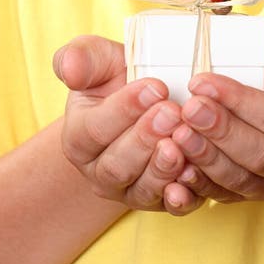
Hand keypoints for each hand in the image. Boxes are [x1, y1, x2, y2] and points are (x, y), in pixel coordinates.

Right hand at [53, 36, 203, 215]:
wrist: (148, 104)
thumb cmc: (118, 78)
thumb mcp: (99, 59)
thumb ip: (82, 57)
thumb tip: (69, 69)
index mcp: (78, 138)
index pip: (94, 129)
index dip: (124, 109)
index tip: (155, 87)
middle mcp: (99, 172)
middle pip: (116, 166)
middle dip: (145, 139)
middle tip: (172, 112)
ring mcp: (129, 191)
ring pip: (142, 189)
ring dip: (163, 168)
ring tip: (181, 142)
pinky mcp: (160, 202)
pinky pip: (170, 206)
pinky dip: (183, 195)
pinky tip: (193, 174)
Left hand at [171, 38, 263, 202]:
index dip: (238, 102)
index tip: (203, 81)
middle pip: (259, 153)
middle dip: (220, 130)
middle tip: (188, 109)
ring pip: (240, 179)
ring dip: (206, 158)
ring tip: (179, 134)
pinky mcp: (249, 196)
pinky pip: (224, 195)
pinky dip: (199, 185)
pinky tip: (179, 168)